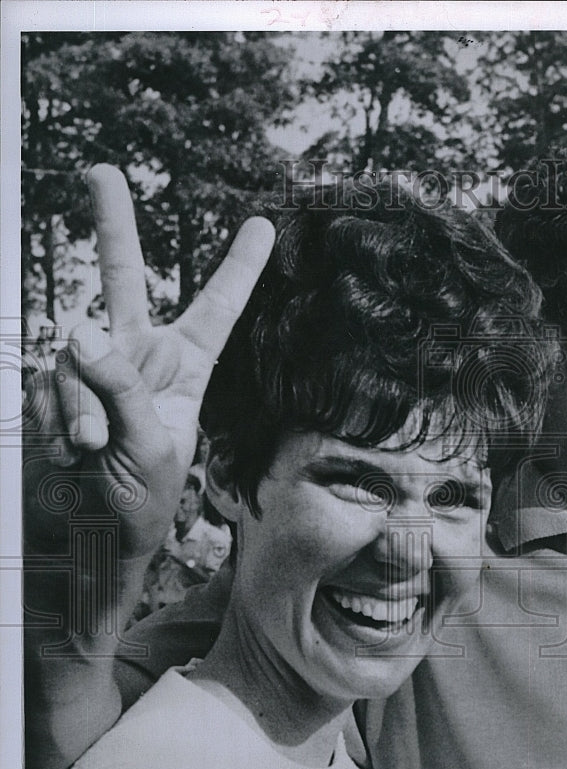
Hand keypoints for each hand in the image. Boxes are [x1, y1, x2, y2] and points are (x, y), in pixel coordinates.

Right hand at [23, 165, 274, 560]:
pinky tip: (69, 452)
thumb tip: (80, 327)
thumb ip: (122, 388)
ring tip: (94, 449)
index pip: (216, 311)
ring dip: (82, 406)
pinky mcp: (53, 388)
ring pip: (74, 352)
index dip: (237, 269)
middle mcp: (138, 358)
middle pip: (122, 280)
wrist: (93, 537)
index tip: (262, 226)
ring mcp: (91, 370)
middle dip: (112, 225)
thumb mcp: (152, 447)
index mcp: (186, 369)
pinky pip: (44, 381)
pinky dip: (53, 417)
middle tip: (102, 171)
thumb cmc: (144, 500)